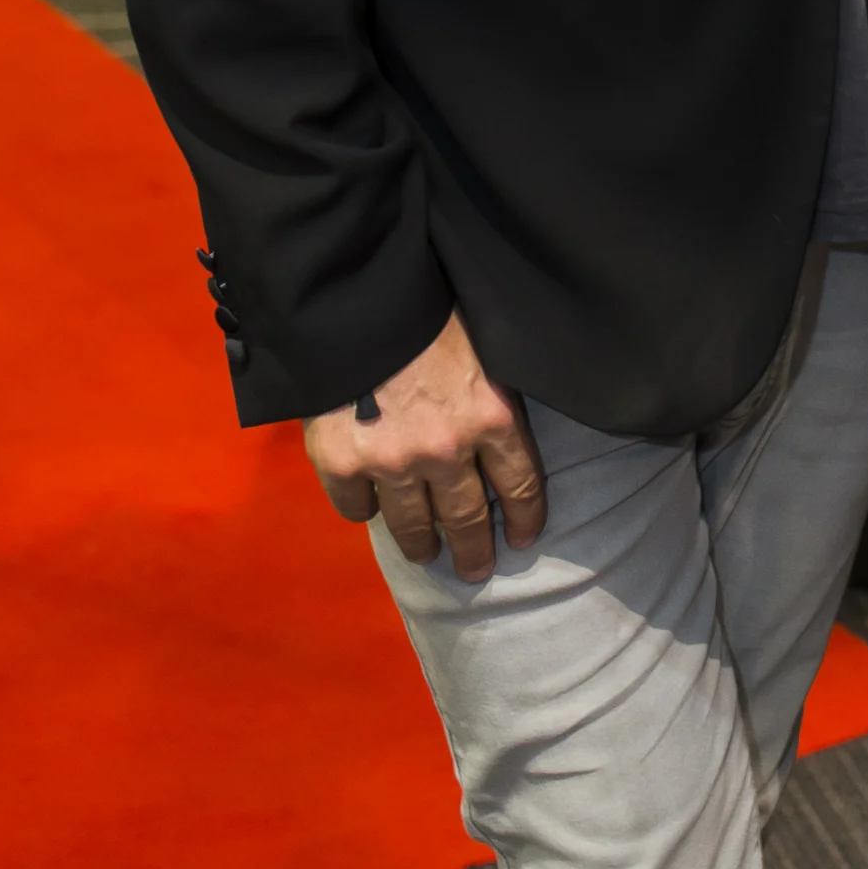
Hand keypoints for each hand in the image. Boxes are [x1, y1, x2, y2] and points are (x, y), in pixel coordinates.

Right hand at [303, 308, 547, 583]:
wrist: (353, 298)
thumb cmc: (429, 307)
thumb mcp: (485, 342)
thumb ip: (492, 392)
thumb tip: (501, 426)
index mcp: (492, 416)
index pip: (521, 485)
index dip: (525, 518)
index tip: (523, 538)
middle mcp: (447, 450)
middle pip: (468, 518)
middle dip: (475, 551)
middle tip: (476, 570)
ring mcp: (392, 462)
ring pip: (412, 525)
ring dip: (421, 545)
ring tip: (426, 554)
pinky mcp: (342, 463)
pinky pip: (357, 508)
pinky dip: (364, 510)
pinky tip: (370, 510)